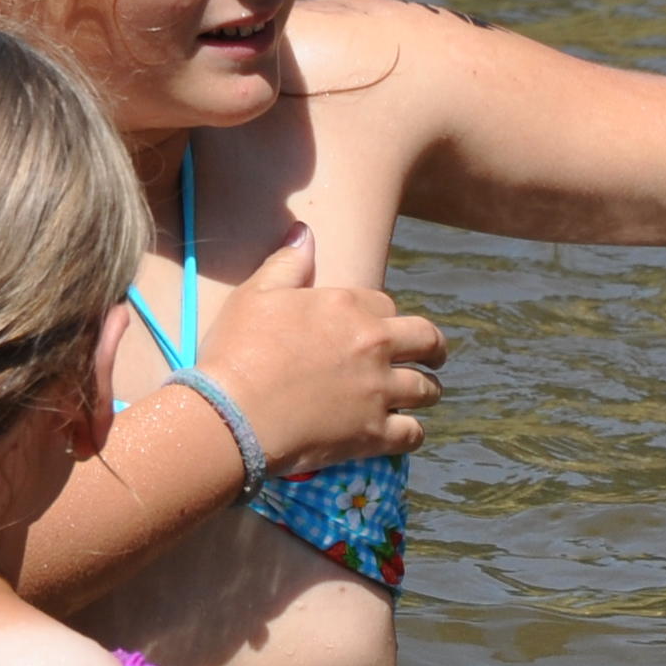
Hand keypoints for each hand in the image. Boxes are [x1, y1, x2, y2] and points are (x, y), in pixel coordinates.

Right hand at [195, 229, 448, 476]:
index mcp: (348, 307)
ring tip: (419, 394)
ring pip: (427, 388)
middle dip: (432, 347)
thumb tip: (304, 231)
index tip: (374, 327)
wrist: (233, 414)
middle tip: (430, 355)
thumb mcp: (255, 294)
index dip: (380, 316)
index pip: (385, 304)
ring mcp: (378, 392)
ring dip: (426, 389)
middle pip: (426, 340)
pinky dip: (412, 433)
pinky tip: (404, 432)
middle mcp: (373, 346)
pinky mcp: (373, 434)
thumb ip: (287, 263)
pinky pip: (413, 434)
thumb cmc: (237, 351)